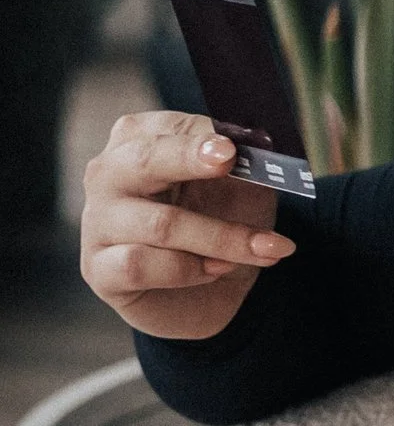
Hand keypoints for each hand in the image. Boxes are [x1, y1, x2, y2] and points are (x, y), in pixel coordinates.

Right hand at [81, 108, 293, 338]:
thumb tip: (260, 147)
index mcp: (138, 143)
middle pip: (145, 160)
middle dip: (190, 158)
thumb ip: (247, 168)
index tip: (235, 144)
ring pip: (159, 224)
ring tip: (262, 248)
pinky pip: (140, 264)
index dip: (203, 134)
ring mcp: (98, 223)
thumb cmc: (216, 230)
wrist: (206, 297)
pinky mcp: (100, 270)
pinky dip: (188, 269)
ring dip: (220, 238)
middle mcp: (109, 176)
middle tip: (231, 159)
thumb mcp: (242, 193)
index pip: (167, 128)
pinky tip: (217, 271)